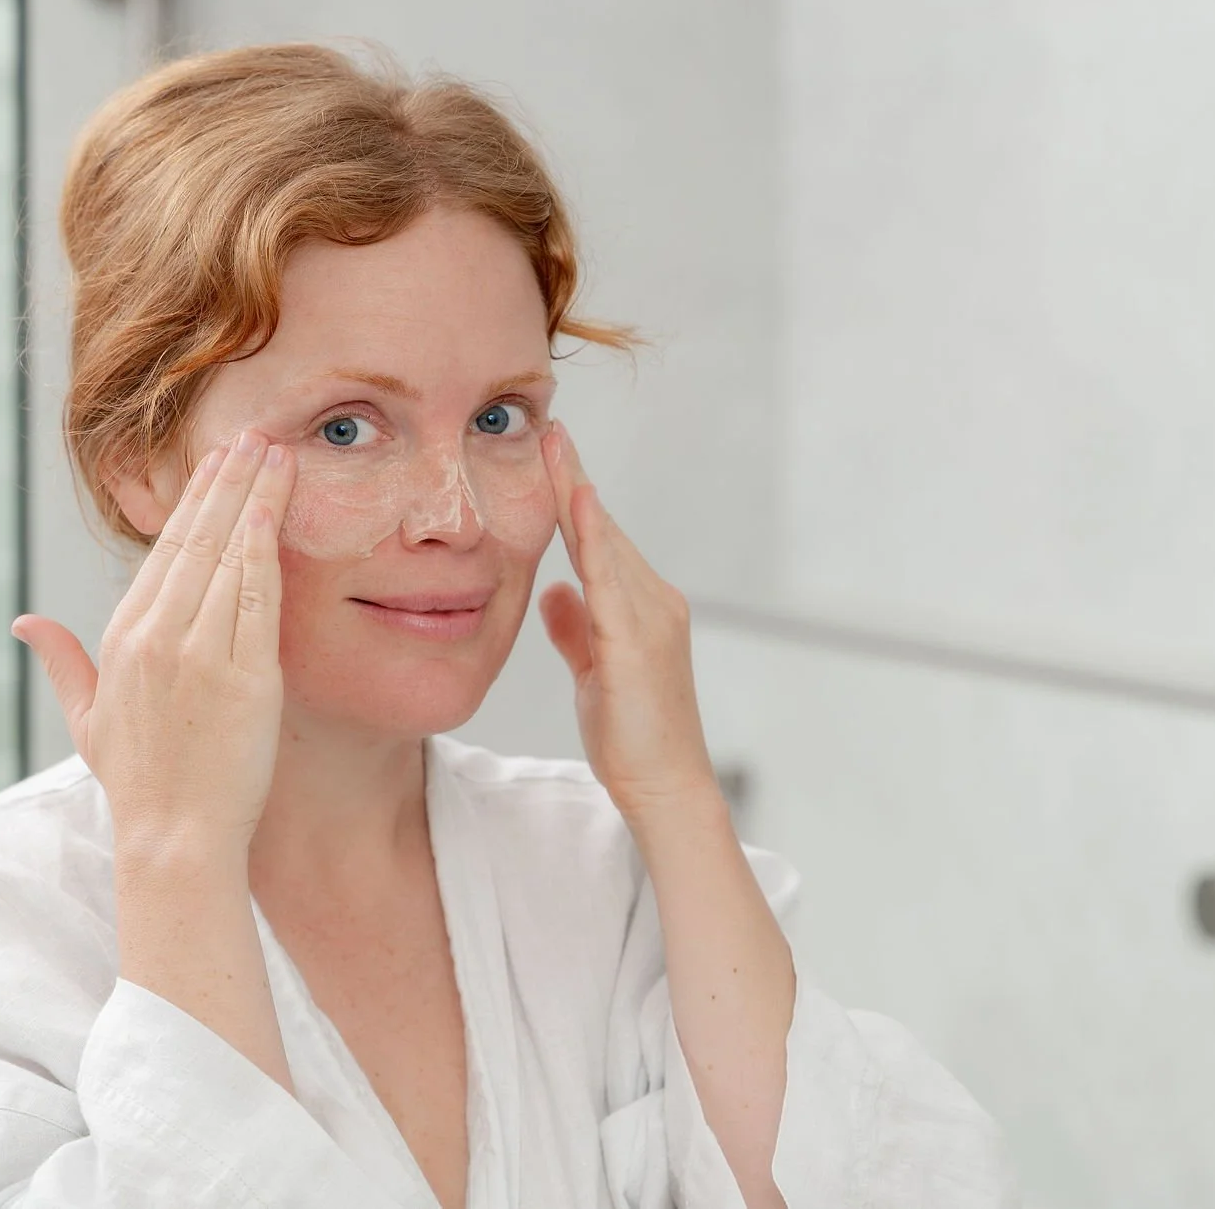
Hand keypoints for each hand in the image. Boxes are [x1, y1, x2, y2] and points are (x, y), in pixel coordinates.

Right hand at [11, 429, 296, 857]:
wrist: (176, 837)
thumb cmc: (139, 782)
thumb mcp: (88, 719)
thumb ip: (62, 662)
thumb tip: (25, 622)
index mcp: (123, 638)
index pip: (164, 551)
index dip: (194, 501)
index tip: (216, 461)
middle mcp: (158, 636)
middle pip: (198, 540)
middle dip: (228, 481)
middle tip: (255, 436)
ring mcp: (202, 653)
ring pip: (231, 557)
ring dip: (256, 499)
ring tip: (278, 455)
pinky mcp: (247, 674)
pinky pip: (259, 598)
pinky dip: (268, 548)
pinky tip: (280, 510)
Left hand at [537, 419, 721, 824]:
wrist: (664, 787)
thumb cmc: (632, 737)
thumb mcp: (594, 673)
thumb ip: (576, 629)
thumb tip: (554, 591)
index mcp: (643, 608)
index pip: (601, 543)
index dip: (576, 499)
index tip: (553, 455)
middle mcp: (656, 602)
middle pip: (605, 531)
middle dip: (574, 479)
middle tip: (550, 428)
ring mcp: (651, 619)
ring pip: (607, 544)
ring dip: (578, 494)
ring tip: (555, 447)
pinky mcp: (636, 642)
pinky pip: (610, 578)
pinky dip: (595, 537)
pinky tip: (579, 503)